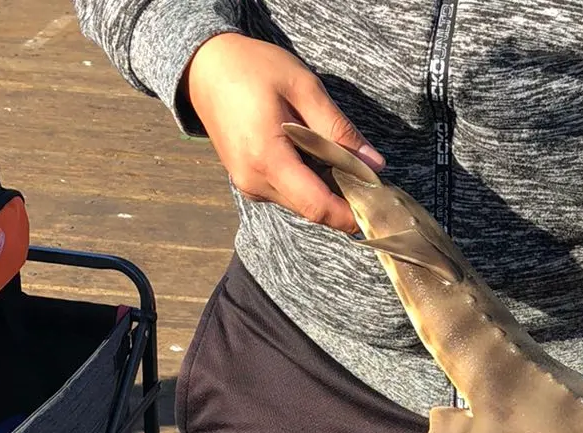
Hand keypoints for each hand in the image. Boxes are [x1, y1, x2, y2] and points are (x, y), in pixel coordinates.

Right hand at [184, 32, 383, 233]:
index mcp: (266, 158)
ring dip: (326, 191)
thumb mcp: (304, 88)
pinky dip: (308, 183)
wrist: (205, 67)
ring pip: (300, 203)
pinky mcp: (247, 181)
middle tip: (369, 179)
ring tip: (343, 162)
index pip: (317, 205)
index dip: (350, 215)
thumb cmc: (252, 69)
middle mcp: (253, 180)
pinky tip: (316, 158)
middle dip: (343, 202)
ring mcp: (247, 184)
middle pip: (311, 209)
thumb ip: (338, 129)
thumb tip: (374, 165)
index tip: (378, 209)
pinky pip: (287, 193)